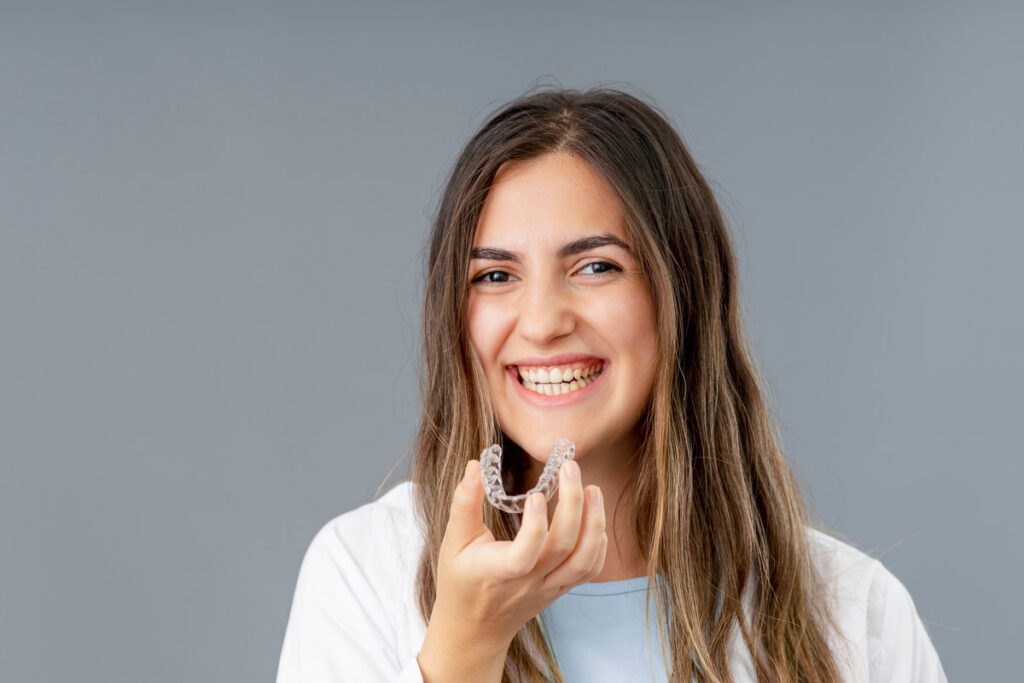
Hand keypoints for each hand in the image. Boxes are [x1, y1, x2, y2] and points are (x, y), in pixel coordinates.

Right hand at [429, 457, 606, 650]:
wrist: (475, 629)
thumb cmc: (460, 580)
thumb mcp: (454, 542)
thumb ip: (464, 504)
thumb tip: (474, 466)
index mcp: (498, 572)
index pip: (524, 555)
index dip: (535, 526)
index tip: (536, 493)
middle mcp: (528, 582)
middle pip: (563, 548)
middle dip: (573, 504)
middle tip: (570, 468)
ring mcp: (549, 587)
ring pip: (583, 561)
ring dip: (595, 523)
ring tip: (593, 489)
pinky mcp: (560, 588)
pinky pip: (589, 570)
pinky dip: (598, 544)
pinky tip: (594, 516)